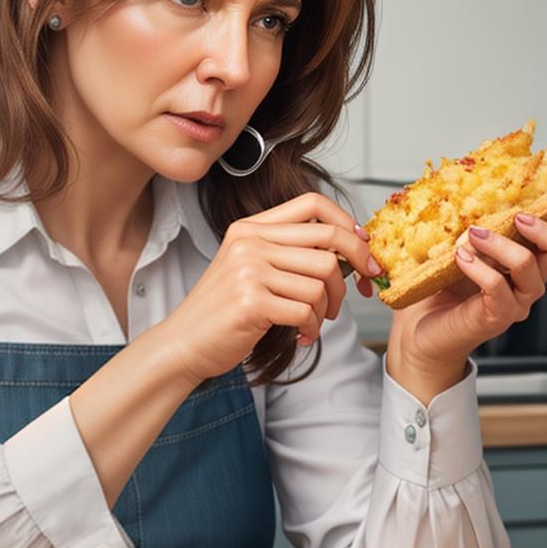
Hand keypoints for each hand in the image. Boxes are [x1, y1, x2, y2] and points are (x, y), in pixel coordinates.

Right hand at [154, 192, 378, 383]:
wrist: (183, 343)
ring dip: (329, 307)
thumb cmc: (222, 310)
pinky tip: (301, 335)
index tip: (362, 246)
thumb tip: (346, 248)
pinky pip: (306, 310)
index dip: (346, 222)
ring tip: (315, 320)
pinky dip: (312, 327)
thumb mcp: (248, 267)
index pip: (312, 204)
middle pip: (328, 243)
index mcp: (250, 228)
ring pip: (322, 280)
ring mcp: (249, 271)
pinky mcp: (252, 303)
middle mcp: (249, 243)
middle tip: (363, 286)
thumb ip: (286, 252)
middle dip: (356, 267)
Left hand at [385, 212, 546, 400]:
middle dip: (535, 227)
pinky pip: (497, 286)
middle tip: (510, 216)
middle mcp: (524, 286)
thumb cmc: (435, 294)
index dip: (546, 220)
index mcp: (519, 267)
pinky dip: (478, 267)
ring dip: (499, 244)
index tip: (521, 206)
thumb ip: (467, 234)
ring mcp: (514, 303)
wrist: (418, 333)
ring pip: (526, 266)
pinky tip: (460, 259)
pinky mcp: (497, 317)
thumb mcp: (454, 253)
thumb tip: (466, 203)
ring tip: (473, 236)